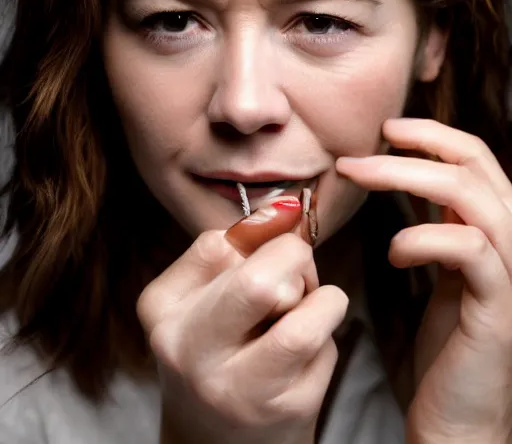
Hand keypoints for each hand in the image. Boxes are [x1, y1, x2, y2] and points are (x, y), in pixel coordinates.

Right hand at [137, 199, 347, 443]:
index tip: (273, 239)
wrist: (215, 439)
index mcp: (162, 310)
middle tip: (298, 268)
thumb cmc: (213, 352)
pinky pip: (325, 345)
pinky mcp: (287, 411)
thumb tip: (287, 208)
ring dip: (322, 299)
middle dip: (295, 258)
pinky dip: (326, 333)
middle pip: (260, 280)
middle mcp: (189, 351)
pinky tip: (305, 350)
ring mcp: (238, 388)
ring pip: (308, 315)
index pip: (218, 244)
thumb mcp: (201, 299)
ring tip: (307, 310)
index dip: (262, 233)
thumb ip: (234, 252)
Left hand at [336, 118, 511, 443]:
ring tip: (360, 181)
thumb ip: (433, 224)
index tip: (385, 129)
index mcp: (492, 229)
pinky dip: (423, 238)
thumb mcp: (438, 270)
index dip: (432, 135)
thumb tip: (400, 179)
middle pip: (473, 166)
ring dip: (407, 178)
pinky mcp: (500, 307)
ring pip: (471, 197)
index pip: (474, 159)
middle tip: (353, 157)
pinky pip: (469, 249)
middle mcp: (510, 241)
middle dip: (410, 149)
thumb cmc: (446, 340)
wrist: (462, 413)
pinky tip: (394, 252)